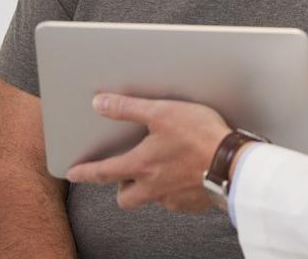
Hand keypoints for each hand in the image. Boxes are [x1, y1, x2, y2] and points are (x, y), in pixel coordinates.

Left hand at [65, 94, 229, 212]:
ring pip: (151, 198)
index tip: (73, 174)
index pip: (103, 172)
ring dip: (150, 187)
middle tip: (125, 174)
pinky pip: (175, 200)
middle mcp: (153, 187)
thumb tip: (99, 103)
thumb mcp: (162, 112)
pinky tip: (186, 173)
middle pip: (125, 197)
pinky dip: (175, 189)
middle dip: (121, 187)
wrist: (234, 164)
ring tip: (161, 169)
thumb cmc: (201, 136)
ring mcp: (172, 198)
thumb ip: (129, 108)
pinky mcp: (192, 203)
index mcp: (141, 165)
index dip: (85, 173)